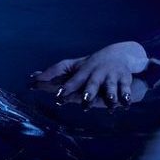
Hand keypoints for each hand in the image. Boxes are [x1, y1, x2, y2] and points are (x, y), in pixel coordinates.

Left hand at [30, 41, 149, 107]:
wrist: (120, 54)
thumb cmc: (92, 64)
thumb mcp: (76, 66)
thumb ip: (56, 73)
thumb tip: (33, 78)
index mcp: (83, 71)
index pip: (73, 80)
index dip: (66, 89)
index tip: (58, 97)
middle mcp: (96, 73)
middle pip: (91, 84)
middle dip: (88, 93)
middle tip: (85, 102)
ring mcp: (111, 76)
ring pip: (110, 87)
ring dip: (109, 96)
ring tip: (109, 105)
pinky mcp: (124, 79)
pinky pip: (126, 89)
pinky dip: (126, 97)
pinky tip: (125, 105)